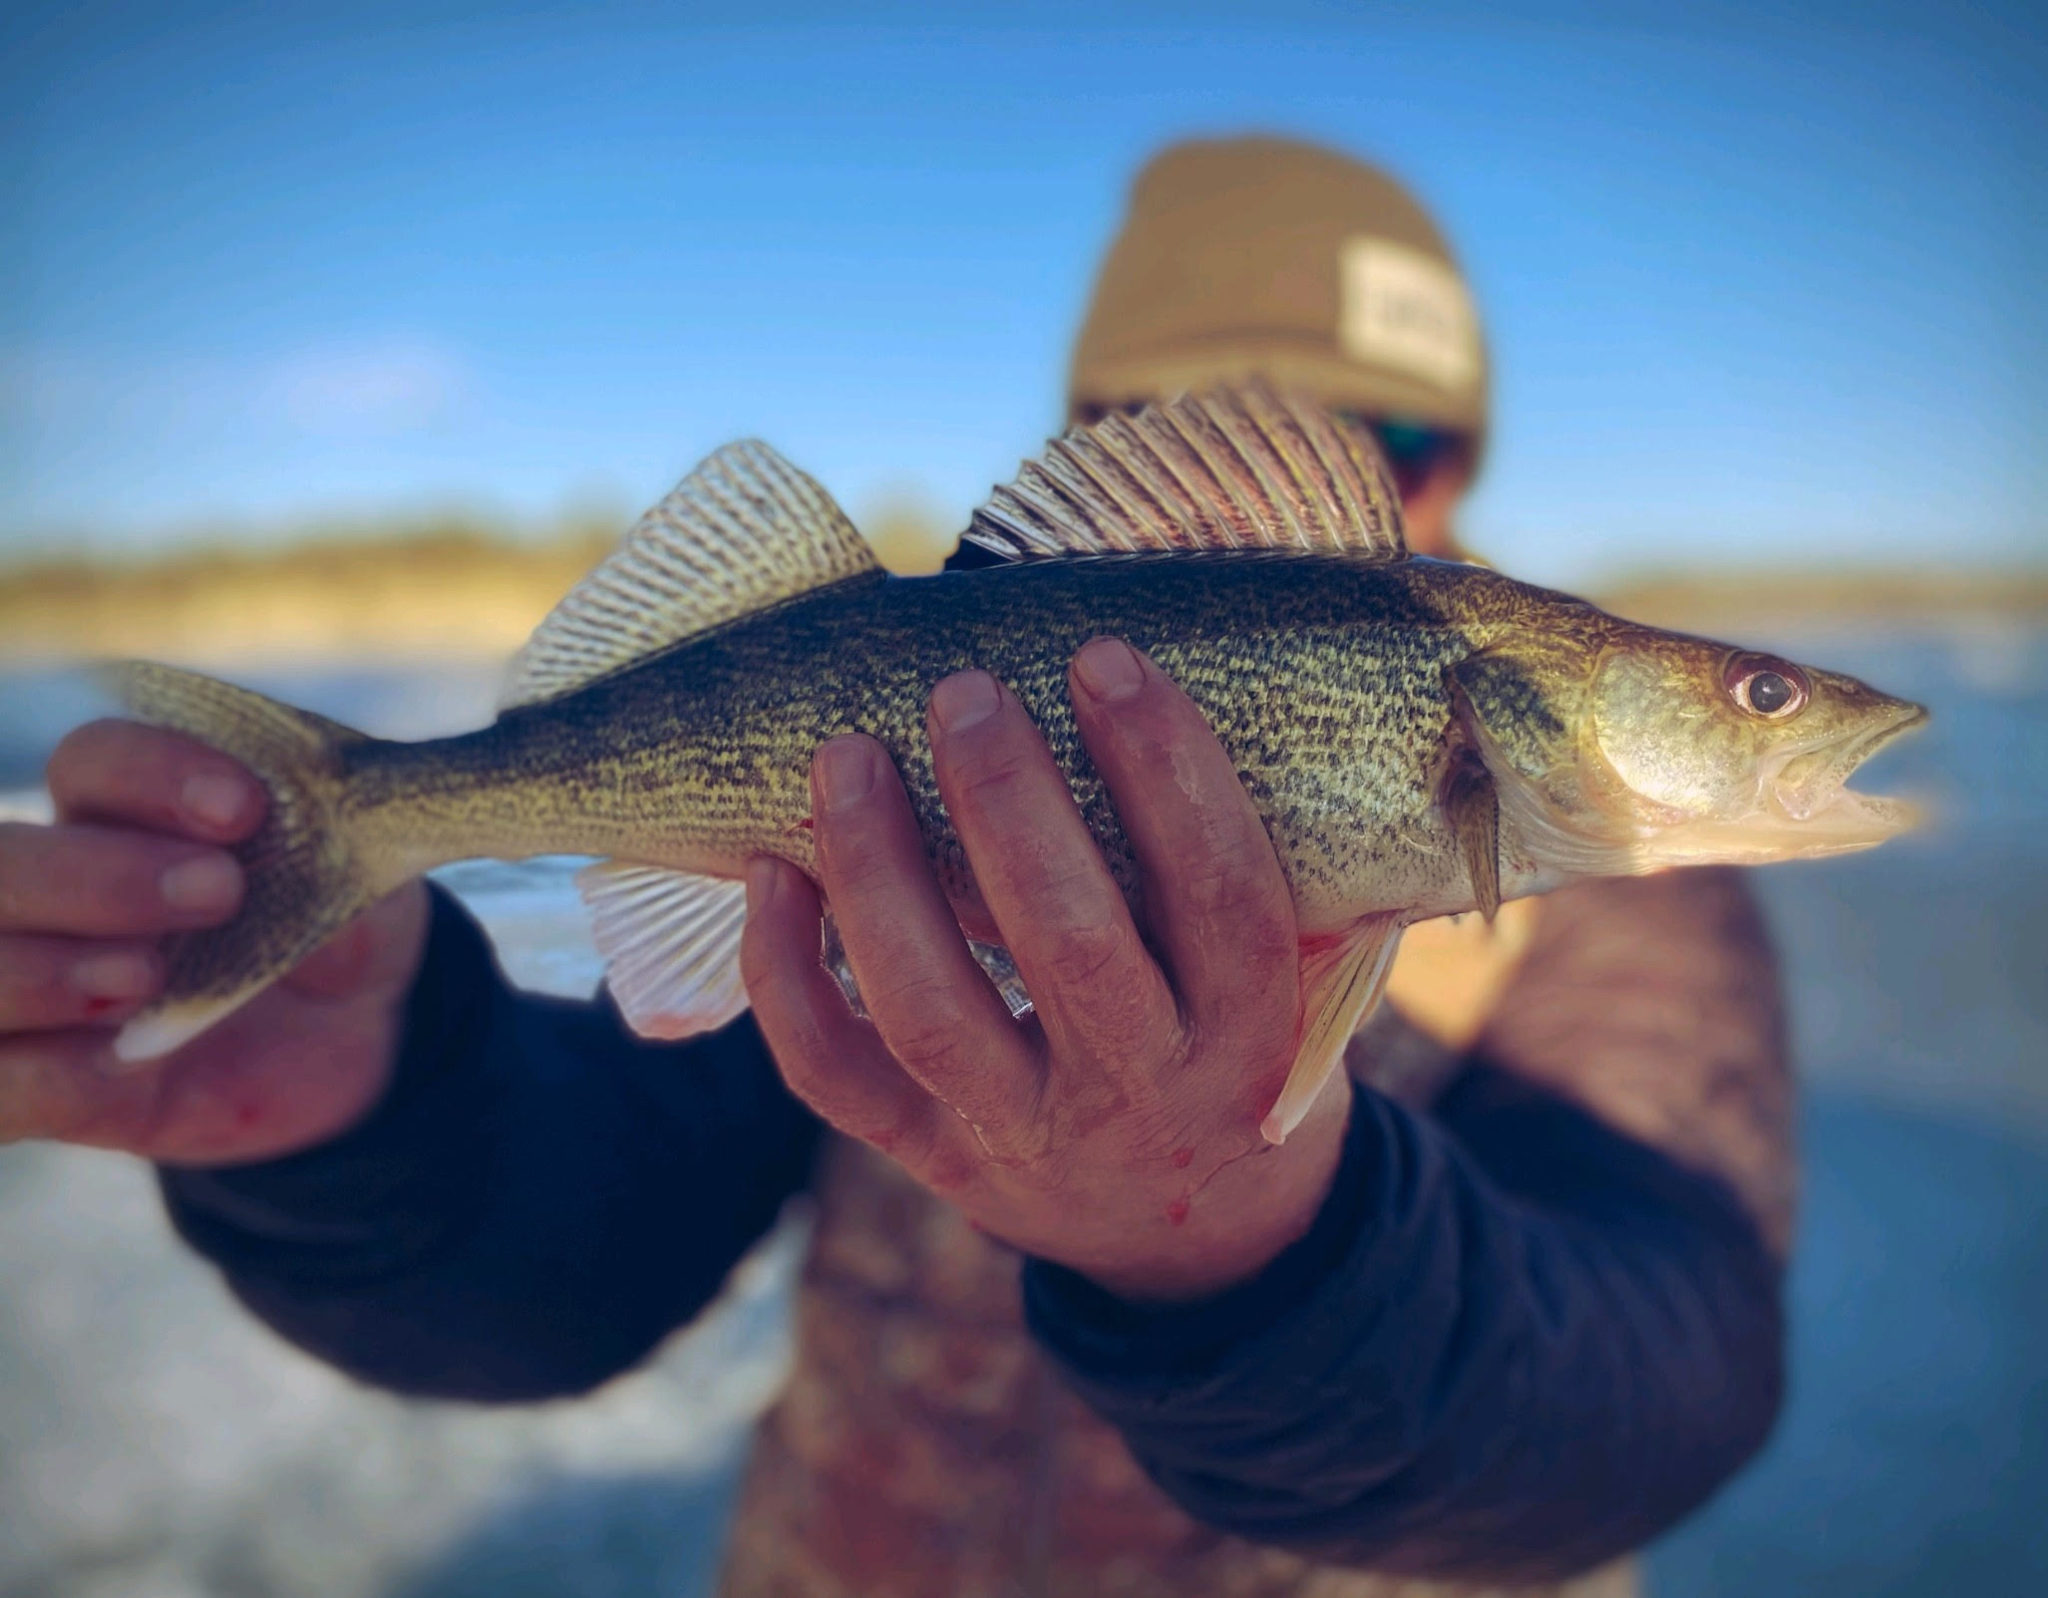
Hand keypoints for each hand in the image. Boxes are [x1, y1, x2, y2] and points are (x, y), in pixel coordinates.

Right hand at [0, 720, 428, 1162]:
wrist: (359, 1034)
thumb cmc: (342, 921)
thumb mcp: (369, 877)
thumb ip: (343, 852)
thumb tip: (312, 862)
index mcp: (131, 810)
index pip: (95, 762)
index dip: (152, 774)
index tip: (245, 808)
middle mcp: (61, 891)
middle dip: (87, 874)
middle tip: (216, 893)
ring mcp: (43, 989)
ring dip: (39, 970)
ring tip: (145, 978)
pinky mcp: (53, 1086)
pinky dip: (37, 1075)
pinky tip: (118, 1063)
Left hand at [741, 639, 1349, 1303]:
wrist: (1198, 1241)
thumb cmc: (1235, 1050)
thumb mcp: (1293, 978)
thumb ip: (1250, 871)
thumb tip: (1185, 675)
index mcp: (1250, 1031)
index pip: (1220, 894)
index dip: (1168, 771)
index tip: (1105, 661)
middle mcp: (1142, 1092)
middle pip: (1071, 948)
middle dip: (1009, 806)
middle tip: (964, 691)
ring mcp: (1026, 1136)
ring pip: (935, 1016)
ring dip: (879, 876)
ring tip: (845, 757)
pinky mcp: (932, 1159)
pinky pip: (838, 1077)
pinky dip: (786, 977)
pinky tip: (772, 873)